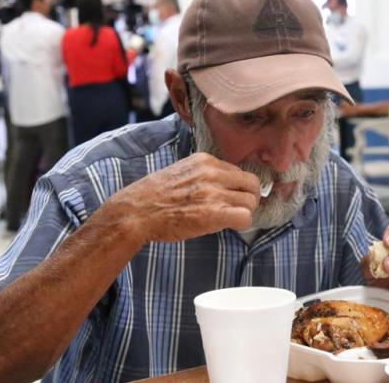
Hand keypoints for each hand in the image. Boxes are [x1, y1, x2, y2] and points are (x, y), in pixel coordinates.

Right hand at [104, 152, 259, 243]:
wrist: (137, 211)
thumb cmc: (153, 196)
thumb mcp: (181, 172)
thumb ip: (203, 174)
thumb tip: (222, 184)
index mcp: (205, 161)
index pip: (238, 171)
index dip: (238, 186)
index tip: (232, 196)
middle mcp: (213, 173)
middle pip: (251, 183)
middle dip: (249, 198)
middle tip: (239, 209)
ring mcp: (214, 192)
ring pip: (251, 201)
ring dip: (245, 212)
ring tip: (231, 219)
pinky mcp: (214, 213)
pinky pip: (245, 217)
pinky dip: (242, 223)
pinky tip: (230, 226)